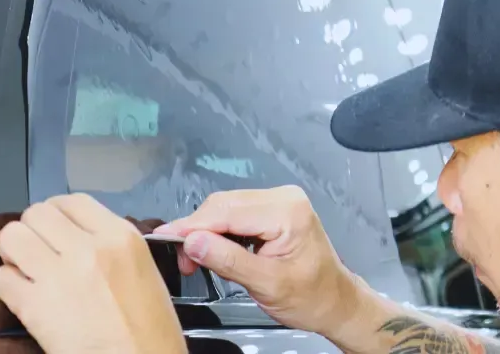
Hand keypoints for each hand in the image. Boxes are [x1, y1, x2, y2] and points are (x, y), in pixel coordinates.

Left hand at [0, 194, 185, 353]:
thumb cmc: (151, 331)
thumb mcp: (143, 272)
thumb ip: (111, 248)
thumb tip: (77, 239)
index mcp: (120, 236)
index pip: (72, 201)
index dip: (56, 214)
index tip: (54, 232)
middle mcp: (88, 247)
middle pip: (37, 213)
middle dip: (32, 231)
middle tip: (37, 252)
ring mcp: (59, 274)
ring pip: (12, 237)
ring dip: (13, 253)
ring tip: (24, 270)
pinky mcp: (34, 306)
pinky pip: (1, 278)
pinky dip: (6, 287)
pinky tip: (21, 298)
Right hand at [153, 185, 360, 335]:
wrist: (335, 302)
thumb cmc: (310, 297)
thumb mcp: (267, 284)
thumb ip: (228, 260)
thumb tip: (192, 241)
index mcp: (286, 211)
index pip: (227, 212)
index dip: (192, 226)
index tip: (164, 237)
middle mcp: (283, 197)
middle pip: (223, 205)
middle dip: (197, 230)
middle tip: (183, 260)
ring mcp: (279, 200)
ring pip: (226, 208)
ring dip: (206, 232)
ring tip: (196, 259)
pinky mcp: (273, 209)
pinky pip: (236, 213)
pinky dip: (220, 231)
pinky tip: (215, 250)